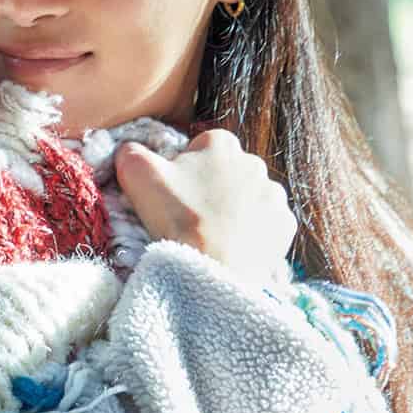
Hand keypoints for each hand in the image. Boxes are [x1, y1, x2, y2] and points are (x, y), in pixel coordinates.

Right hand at [114, 129, 296, 289]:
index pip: (200, 147)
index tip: (174, 193)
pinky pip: (266, 224)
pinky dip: (253, 233)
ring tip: (212, 234)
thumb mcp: (138, 174)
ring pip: (249, 197)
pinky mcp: (284, 224)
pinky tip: (233, 245)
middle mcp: (254, 162)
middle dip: (212, 188)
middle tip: (191, 216)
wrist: (214, 268)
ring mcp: (273, 195)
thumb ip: (130, 152)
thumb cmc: (178, 217)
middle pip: (227, 172)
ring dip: (234, 210)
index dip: (183, 169)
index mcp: (221, 144)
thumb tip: (128, 149)